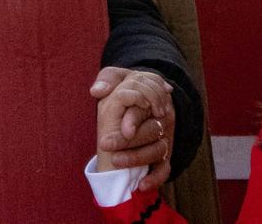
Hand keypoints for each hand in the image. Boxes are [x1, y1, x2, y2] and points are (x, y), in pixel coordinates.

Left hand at [91, 66, 175, 190]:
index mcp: (152, 97)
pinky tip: (140, 185)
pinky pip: (164, 169)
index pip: (146, 108)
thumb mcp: (117, 76)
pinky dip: (155, 178)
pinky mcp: (164, 155)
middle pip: (151, 131)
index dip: (134, 118)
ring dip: (137, 158)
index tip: (123, 128)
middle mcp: (162, 118)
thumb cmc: (125, 88)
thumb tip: (97, 90)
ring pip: (157, 150)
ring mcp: (164, 137)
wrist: (143, 100)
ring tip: (115, 161)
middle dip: (128, 140)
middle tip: (105, 144)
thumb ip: (107, 79)